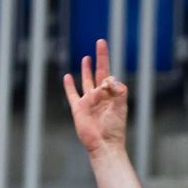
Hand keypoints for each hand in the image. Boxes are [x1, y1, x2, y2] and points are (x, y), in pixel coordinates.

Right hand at [64, 39, 127, 156]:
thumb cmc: (114, 129)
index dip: (107, 66)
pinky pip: (72, 94)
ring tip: (86, 58)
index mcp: (111, 94)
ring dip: (86, 69)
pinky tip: (67, 76)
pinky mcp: (78, 108)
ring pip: (86, 81)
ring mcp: (89, 101)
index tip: (104, 59)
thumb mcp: (121, 108)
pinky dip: (69, 85)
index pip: (110, 75)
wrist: (103, 144)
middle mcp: (100, 95)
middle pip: (99, 72)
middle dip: (100, 57)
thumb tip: (110, 79)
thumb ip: (119, 91)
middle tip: (100, 42)